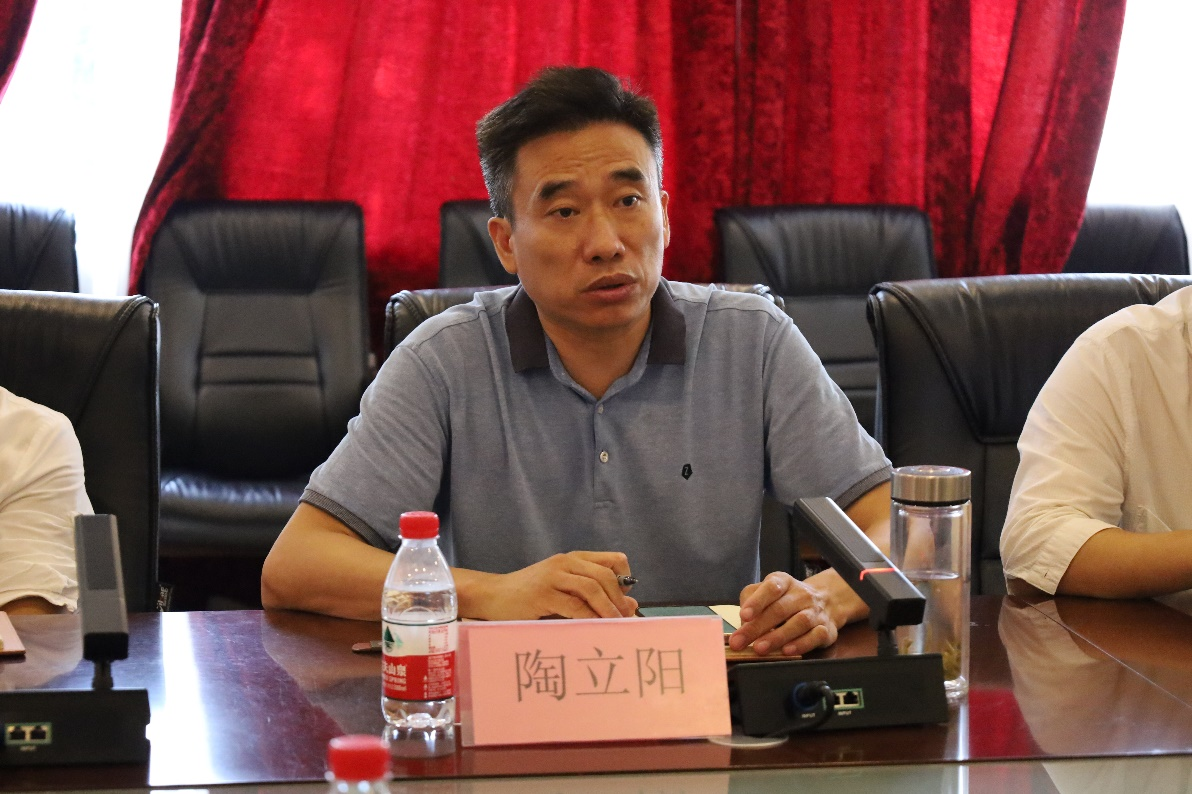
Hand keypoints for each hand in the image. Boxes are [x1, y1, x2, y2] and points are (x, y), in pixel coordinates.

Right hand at [467, 551, 637, 620]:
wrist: (492, 595)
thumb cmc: (529, 594)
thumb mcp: (562, 588)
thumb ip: (591, 594)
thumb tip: (631, 603)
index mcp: (573, 558)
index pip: (612, 559)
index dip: (626, 578)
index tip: (628, 598)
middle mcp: (565, 562)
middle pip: (604, 574)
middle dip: (620, 597)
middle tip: (627, 617)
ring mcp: (553, 576)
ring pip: (591, 587)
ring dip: (608, 607)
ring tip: (616, 624)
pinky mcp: (542, 594)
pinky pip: (574, 605)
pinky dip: (590, 617)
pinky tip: (596, 627)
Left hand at [728, 572, 839, 655]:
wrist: (824, 601)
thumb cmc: (785, 600)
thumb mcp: (766, 593)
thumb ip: (750, 603)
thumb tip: (742, 625)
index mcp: (783, 582)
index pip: (771, 587)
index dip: (757, 601)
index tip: (744, 616)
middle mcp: (801, 594)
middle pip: (780, 609)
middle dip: (757, 627)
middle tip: (740, 642)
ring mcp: (815, 611)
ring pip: (799, 622)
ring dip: (778, 637)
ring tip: (760, 649)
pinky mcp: (826, 629)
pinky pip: (816, 636)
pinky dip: (801, 644)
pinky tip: (787, 651)